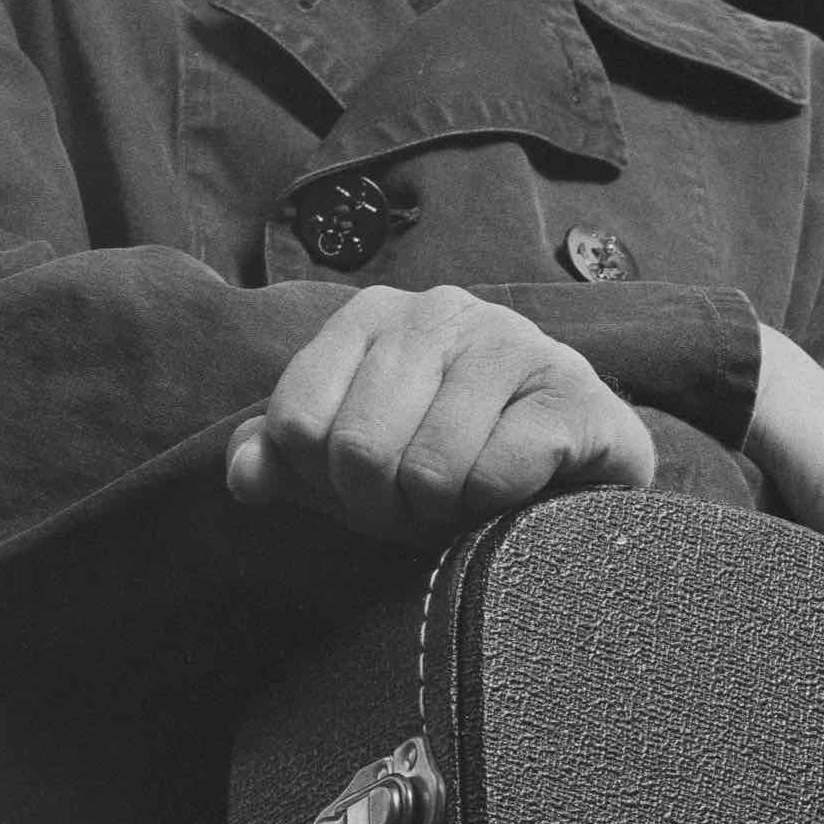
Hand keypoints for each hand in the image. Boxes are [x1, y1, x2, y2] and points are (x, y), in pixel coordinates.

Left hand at [229, 286, 655, 536]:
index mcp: (373, 315)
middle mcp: (441, 311)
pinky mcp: (575, 393)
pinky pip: (496, 474)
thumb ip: (289, 459)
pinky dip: (497, 506)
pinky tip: (519, 492)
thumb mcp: (357, 463)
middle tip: (424, 509)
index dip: (325, 485)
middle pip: (358, 449)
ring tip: (471, 501)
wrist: (577, 477)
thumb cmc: (455, 461)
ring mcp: (513, 342)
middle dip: (387, 506)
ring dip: (446, 512)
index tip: (370, 492)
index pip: (296, 424)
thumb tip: (245, 472)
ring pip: (429, 467)